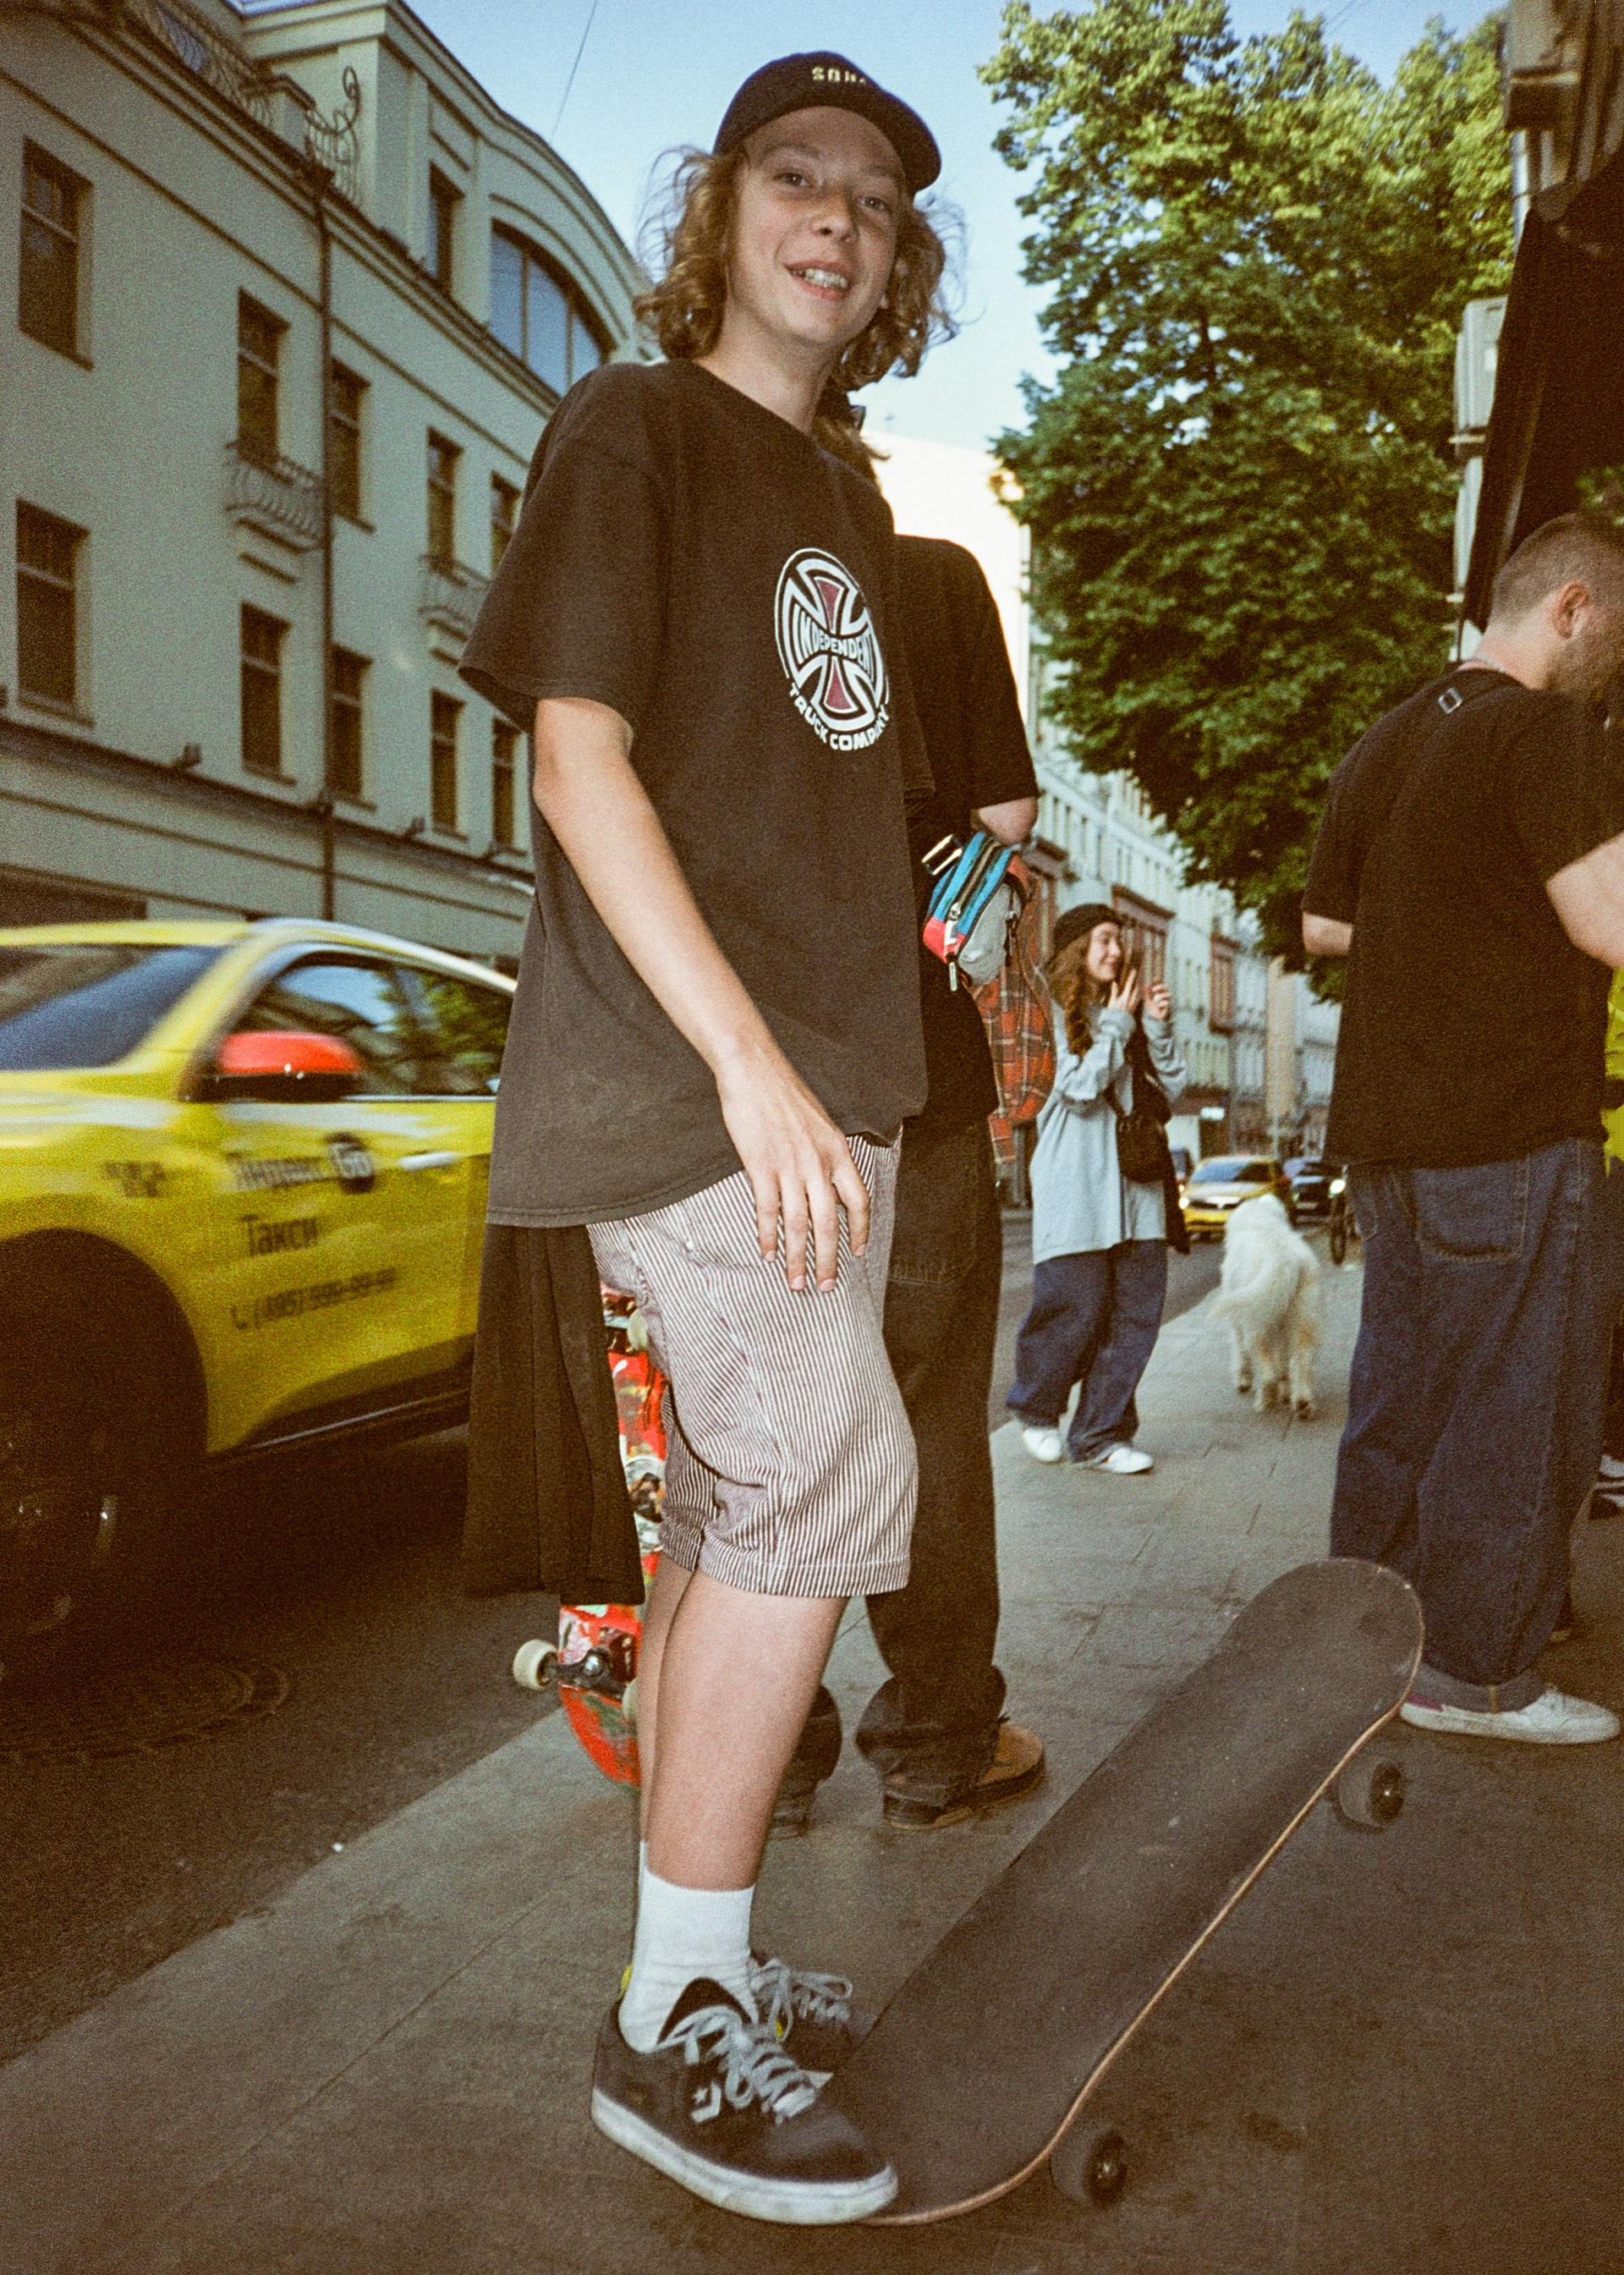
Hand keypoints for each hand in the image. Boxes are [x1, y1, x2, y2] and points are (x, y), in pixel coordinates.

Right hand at [714, 1043, 870, 1292]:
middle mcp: (818, 1162)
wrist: (754, 1070)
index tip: (858, 1253)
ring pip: (798, 1224)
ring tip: (794, 1282)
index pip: (858, 1201)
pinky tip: (769, 1254)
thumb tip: (828, 1186)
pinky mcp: (761, 1166)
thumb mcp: (820, 1123)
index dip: (860, 1231)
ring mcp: (789, 1165)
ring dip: (797, 1258)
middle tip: (825, 1286)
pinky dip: (769, 1237)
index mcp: (838, 1151)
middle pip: (828, 1223)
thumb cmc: (784, 1094)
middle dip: (828, 1260)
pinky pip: (768, 1211)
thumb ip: (826, 1156)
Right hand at [1107, 967, 1140, 1015]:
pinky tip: (1137, 994)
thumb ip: (1114, 992)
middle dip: (1136, 981)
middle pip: (1136, 987)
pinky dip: (1137, 994)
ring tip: (1137, 983)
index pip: (1129, 984)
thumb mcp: (1112, 1002)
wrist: (1118, 1024)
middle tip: (1137, 975)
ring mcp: (1133, 1004)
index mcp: (1125, 997)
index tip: (1134, 970)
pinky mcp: (1133, 1008)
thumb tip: (1114, 983)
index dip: (1132, 977)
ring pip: (1138, 993)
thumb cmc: (1113, 1013)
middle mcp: (1131, 999)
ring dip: (1137, 987)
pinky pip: (1137, 999)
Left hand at [1143, 980, 1170, 1021]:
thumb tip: (1145, 985)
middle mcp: (1164, 996)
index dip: (1158, 981)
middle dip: (1160, 987)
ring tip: (1155, 999)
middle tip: (1153, 990)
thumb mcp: (1147, 1000)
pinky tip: (1159, 1006)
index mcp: (1159, 993)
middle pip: (1166, 988)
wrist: (1154, 1019)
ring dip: (1161, 995)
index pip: (1160, 985)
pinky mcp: (1167, 1008)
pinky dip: (1163, 1003)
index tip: (1155, 978)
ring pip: (1168, 994)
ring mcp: (1166, 1001)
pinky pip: (1167, 1003)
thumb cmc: (1152, 1009)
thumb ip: (1147, 993)